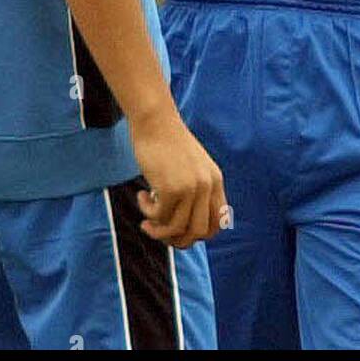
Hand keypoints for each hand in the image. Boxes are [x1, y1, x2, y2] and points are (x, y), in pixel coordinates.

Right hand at [130, 105, 226, 249]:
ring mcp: (190, 188)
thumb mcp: (192, 166)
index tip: (180, 229)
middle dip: (177, 240)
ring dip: (158, 230)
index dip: (199, 234)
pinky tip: (142, 196)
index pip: (217, 223)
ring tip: (146, 219)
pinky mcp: (170, 188)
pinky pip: (159, 217)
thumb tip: (184, 227)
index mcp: (215, 180)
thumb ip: (195, 190)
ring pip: (177, 229)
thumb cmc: (168, 143)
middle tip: (160, 231)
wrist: (155, 120)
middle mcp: (206, 186)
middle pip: (198, 232)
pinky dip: (147, 212)